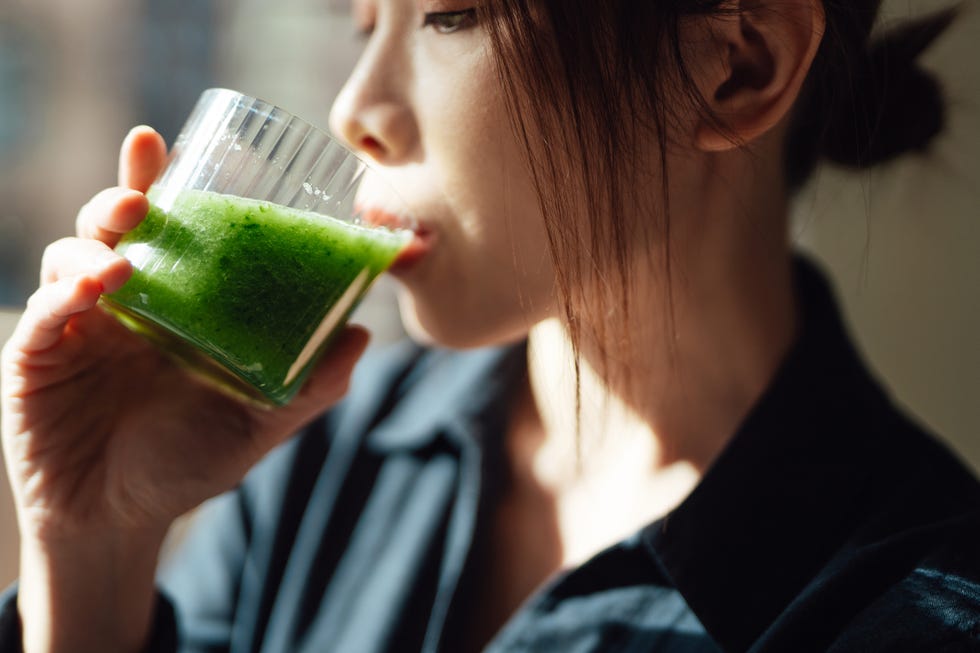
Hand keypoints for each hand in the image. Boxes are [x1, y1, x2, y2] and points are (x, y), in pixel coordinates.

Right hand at [2, 125, 369, 542]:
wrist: (123, 518)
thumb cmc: (190, 460)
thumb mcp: (260, 422)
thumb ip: (311, 385)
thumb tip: (362, 336)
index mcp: (171, 303)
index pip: (165, 230)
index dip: (160, 183)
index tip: (169, 143)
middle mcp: (121, 302)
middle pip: (112, 228)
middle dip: (122, 196)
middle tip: (140, 192)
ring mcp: (77, 327)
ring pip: (71, 257)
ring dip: (95, 245)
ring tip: (124, 258)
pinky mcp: (38, 359)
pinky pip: (45, 315)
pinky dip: (63, 296)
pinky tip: (91, 292)